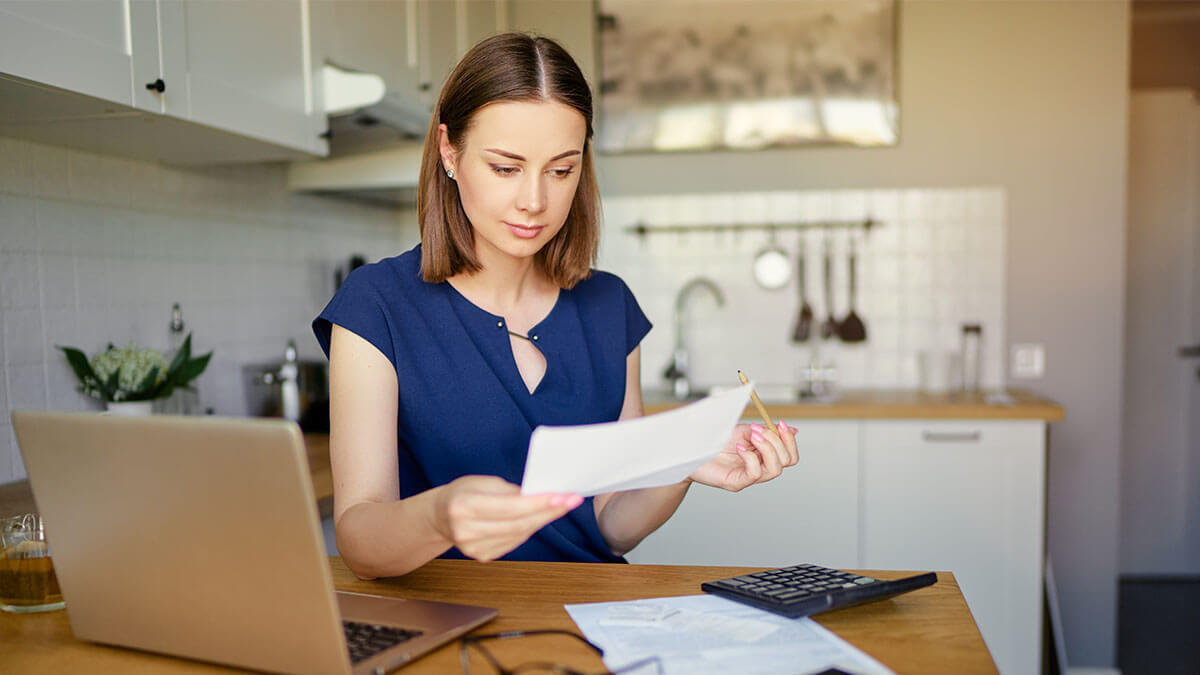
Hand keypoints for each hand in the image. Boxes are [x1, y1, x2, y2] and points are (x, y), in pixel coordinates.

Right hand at [431, 475, 581, 560]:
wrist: (440, 516)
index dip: (538, 503)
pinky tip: (539, 517)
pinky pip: (514, 541)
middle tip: (572, 500)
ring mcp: (473, 548)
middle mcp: (466, 531)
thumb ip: (509, 491)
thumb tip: (540, 496)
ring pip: (520, 534)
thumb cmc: (462, 493)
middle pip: (519, 524)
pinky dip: (530, 528)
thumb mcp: (482, 482)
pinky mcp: (482, 556)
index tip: (562, 496)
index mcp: (463, 506)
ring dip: (543, 519)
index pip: (510, 507)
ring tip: (561, 505)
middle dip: (549, 511)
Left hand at [688, 421, 798, 491]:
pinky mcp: (737, 483)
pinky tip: (739, 448)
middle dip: (777, 442)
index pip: (790, 455)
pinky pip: (755, 473)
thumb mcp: (744, 430)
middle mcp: (760, 468)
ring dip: (767, 448)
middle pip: (787, 461)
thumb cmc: (715, 441)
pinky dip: (750, 457)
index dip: (789, 440)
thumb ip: (766, 430)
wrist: (692, 449)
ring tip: (752, 437)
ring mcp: (749, 478)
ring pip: (775, 469)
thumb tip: (792, 430)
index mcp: (764, 456)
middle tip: (759, 430)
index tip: (780, 423)